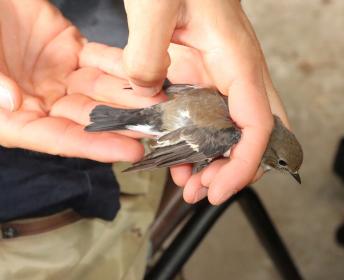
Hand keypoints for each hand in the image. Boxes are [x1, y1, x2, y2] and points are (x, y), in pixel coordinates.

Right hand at [0, 0, 159, 161]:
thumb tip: (12, 103)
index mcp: (13, 117)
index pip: (58, 138)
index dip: (94, 146)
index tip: (129, 152)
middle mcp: (40, 102)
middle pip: (87, 119)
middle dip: (123, 123)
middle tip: (157, 126)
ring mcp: (58, 77)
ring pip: (100, 91)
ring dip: (130, 96)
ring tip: (160, 101)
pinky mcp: (72, 52)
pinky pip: (101, 61)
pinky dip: (122, 67)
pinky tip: (145, 71)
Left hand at [121, 0, 289, 203]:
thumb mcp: (155, 5)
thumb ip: (147, 50)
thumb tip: (149, 91)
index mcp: (236, 61)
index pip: (257, 125)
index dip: (243, 164)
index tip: (219, 189)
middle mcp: (238, 73)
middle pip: (257, 134)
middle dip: (236, 169)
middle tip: (203, 190)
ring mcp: (225, 76)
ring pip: (235, 130)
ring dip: (217, 161)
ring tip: (188, 182)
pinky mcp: (207, 74)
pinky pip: (213, 116)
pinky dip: (201, 141)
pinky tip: (179, 154)